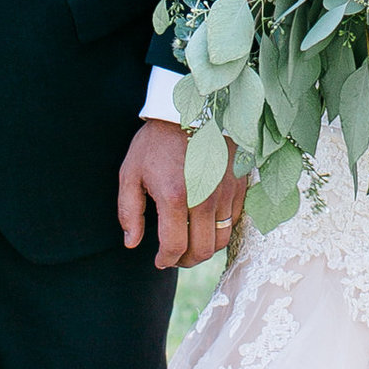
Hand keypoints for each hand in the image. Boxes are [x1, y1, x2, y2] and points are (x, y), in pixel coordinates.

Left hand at [117, 117, 244, 270]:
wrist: (190, 108)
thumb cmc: (155, 141)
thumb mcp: (131, 173)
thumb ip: (130, 211)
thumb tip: (132, 243)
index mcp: (174, 198)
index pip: (174, 247)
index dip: (165, 260)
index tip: (160, 261)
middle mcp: (203, 199)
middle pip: (202, 251)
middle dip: (186, 260)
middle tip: (175, 256)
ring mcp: (224, 193)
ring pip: (221, 240)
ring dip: (205, 248)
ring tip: (191, 242)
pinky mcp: (238, 185)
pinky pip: (234, 220)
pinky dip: (220, 229)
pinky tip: (206, 223)